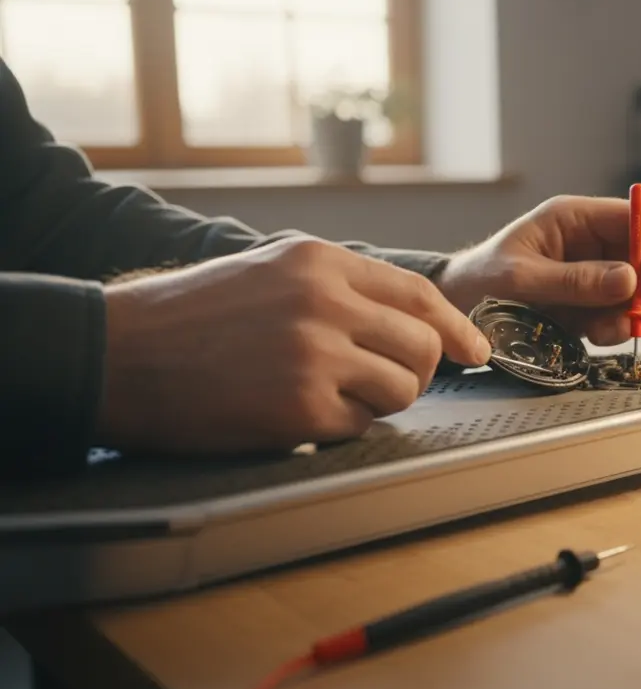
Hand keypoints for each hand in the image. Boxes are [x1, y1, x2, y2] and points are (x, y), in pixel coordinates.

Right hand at [97, 237, 491, 454]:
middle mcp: (325, 302)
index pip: (420, 294)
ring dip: (380, 402)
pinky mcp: (299, 408)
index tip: (475, 350)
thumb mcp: (268, 269)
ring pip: (402, 389)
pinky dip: (341, 427)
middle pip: (423, 345)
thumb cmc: (189, 316)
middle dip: (419, 371)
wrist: (118, 354)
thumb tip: (411, 316)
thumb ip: (339, 285)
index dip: (456, 327)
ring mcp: (315, 355)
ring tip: (331, 396)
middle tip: (392, 382)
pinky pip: (360, 426)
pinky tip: (297, 413)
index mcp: (320, 261)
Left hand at [438, 195, 640, 345]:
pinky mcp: (588, 301)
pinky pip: (619, 312)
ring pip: (637, 288)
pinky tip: (598, 335)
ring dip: (634, 313)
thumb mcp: (522, 279)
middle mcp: (589, 242)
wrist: (457, 310)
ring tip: (611, 331)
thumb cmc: (479, 280)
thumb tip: (627, 279)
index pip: (634, 218)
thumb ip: (574, 281)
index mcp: (573, 218)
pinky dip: (617, 328)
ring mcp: (591, 272)